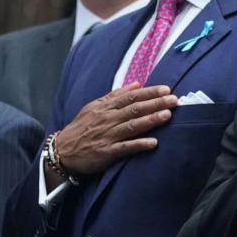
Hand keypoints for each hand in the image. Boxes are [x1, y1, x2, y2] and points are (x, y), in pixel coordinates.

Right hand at [50, 82, 178, 182]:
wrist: (62, 150)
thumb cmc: (81, 128)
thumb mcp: (94, 107)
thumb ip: (115, 95)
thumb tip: (136, 84)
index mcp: (106, 107)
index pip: (131, 97)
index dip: (150, 92)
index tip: (166, 89)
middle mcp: (108, 119)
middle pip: (135, 109)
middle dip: (156, 103)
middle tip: (174, 100)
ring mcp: (108, 136)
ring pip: (132, 126)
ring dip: (151, 120)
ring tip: (167, 115)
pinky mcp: (107, 152)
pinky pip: (125, 147)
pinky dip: (139, 145)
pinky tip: (153, 143)